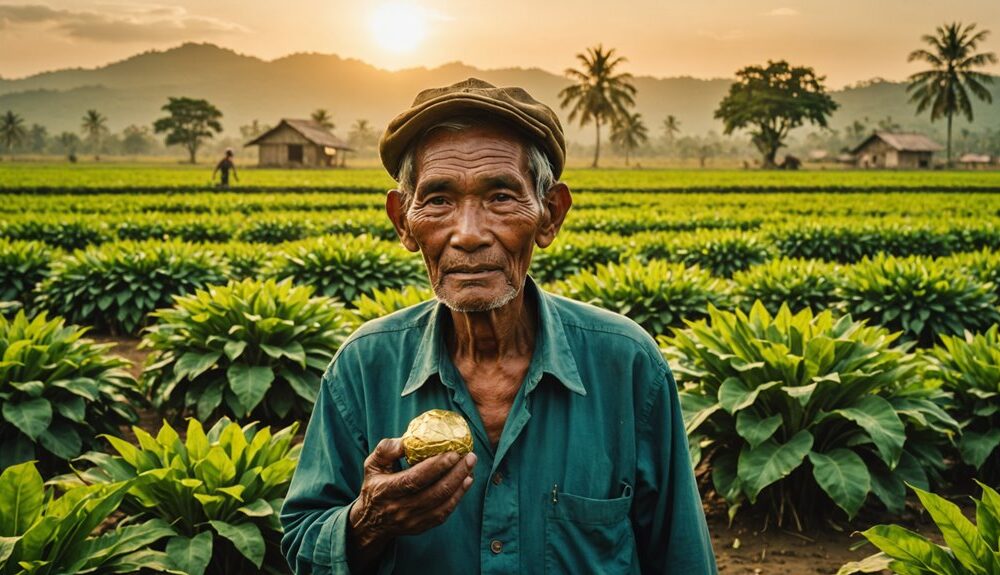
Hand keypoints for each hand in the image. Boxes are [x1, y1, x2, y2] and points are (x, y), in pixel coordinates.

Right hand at [347, 438, 475, 555]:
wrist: (371, 522)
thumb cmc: (375, 485)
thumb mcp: (372, 465)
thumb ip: (386, 450)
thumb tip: (408, 439)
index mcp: (386, 490)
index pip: (414, 479)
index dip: (435, 467)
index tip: (452, 453)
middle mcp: (399, 508)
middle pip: (434, 493)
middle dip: (455, 473)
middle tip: (469, 456)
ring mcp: (411, 520)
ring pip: (442, 504)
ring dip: (460, 484)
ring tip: (470, 466)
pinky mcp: (421, 527)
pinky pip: (443, 514)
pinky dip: (457, 497)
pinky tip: (466, 481)